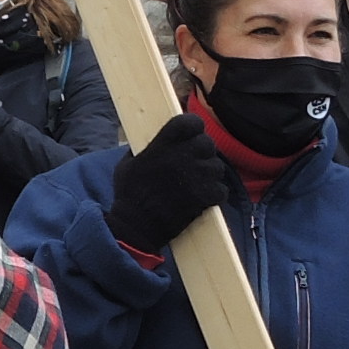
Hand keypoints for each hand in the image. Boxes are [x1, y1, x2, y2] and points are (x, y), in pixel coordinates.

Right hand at [109, 115, 238, 255]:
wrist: (137, 226)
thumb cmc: (129, 195)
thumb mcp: (127, 164)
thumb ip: (143, 150)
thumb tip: (152, 144)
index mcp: (163, 143)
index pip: (191, 121)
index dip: (194, 127)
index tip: (190, 135)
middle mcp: (183, 155)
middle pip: (208, 143)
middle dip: (202, 153)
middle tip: (194, 164)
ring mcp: (196, 175)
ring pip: (217, 167)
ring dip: (209, 174)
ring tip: (197, 184)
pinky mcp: (206, 195)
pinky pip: (221, 189)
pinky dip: (214, 194)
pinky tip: (203, 199)